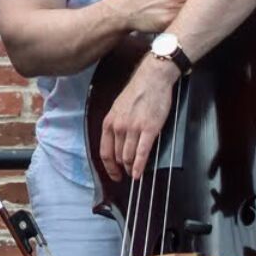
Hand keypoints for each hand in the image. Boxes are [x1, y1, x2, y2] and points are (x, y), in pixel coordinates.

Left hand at [99, 57, 178, 180]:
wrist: (151, 80)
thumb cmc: (137, 93)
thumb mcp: (118, 109)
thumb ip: (116, 126)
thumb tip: (117, 143)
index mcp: (108, 122)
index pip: (104, 151)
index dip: (108, 166)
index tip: (113, 174)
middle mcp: (118, 127)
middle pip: (116, 156)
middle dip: (121, 169)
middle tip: (126, 176)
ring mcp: (133, 128)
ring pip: (128, 156)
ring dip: (131, 168)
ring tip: (134, 175)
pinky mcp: (149, 129)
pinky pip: (142, 152)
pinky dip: (139, 165)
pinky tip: (139, 173)